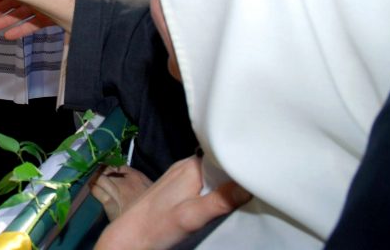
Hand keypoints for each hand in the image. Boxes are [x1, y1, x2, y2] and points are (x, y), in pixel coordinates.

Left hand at [95, 156, 251, 249]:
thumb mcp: (192, 215)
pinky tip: (220, 200)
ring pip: (212, 174)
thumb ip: (219, 200)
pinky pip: (203, 182)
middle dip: (235, 174)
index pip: (224, 155)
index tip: (259, 172)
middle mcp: (186, 165)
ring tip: (243, 193)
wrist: (130, 235)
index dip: (241, 162)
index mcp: (191, 166)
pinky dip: (214, 189)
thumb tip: (248, 185)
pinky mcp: (177, 187)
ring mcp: (181, 175)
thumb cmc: (157, 224)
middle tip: (256, 185)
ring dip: (225, 183)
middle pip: (219, 164)